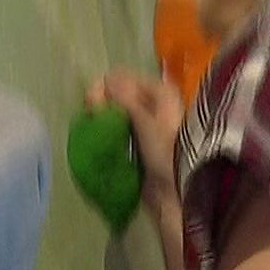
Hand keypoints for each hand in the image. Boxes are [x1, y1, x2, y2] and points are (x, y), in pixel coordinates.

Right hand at [87, 67, 184, 214]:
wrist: (178, 192)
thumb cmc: (167, 153)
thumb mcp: (146, 122)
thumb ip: (125, 98)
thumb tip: (106, 77)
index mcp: (159, 92)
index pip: (120, 78)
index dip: (103, 89)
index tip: (91, 106)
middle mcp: (152, 104)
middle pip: (115, 96)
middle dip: (100, 106)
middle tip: (92, 120)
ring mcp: (144, 125)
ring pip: (113, 114)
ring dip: (102, 122)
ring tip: (94, 134)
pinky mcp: (137, 145)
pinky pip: (115, 132)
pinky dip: (106, 136)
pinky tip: (99, 144)